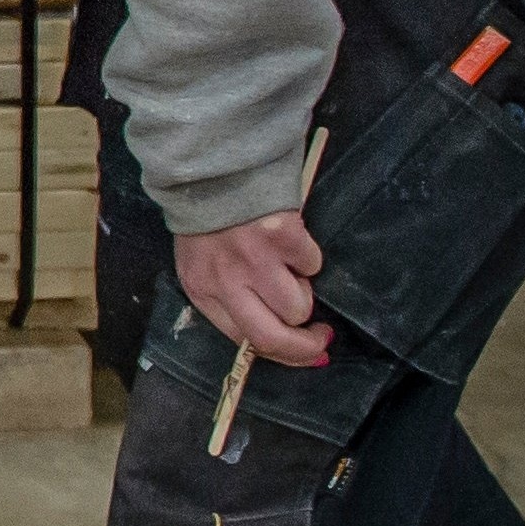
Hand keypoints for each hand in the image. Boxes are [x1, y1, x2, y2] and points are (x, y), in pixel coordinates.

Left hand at [177, 211, 329, 368]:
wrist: (210, 170)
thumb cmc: (211, 224)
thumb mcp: (206, 267)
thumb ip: (236, 301)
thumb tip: (293, 342)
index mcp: (202, 292)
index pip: (246, 343)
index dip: (284, 355)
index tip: (307, 350)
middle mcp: (225, 282)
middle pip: (273, 338)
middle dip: (305, 346)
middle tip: (322, 336)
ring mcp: (253, 261)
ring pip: (298, 306)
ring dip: (303, 291)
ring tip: (287, 267)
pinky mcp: (280, 237)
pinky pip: (312, 265)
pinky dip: (307, 256)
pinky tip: (288, 240)